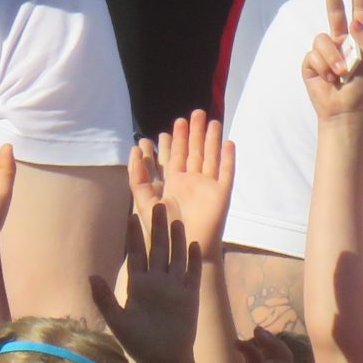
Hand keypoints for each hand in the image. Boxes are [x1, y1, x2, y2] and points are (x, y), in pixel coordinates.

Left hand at [92, 203, 201, 362]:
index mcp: (138, 285)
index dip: (134, 235)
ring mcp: (174, 287)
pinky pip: (192, 273)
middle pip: (158, 249)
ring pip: (176, 256)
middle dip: (158, 228)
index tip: (131, 216)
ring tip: (177, 219)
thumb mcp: (117, 321)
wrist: (164, 360)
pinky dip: (193, 259)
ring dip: (176, 239)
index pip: (136, 254)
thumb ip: (104, 298)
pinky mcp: (190, 296)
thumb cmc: (138, 344)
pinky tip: (193, 244)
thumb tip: (90, 276)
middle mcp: (156, 282)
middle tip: (159, 205)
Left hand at [132, 110, 235, 243]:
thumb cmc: (162, 230)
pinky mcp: (221, 194)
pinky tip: (228, 143)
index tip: (176, 123)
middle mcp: (192, 182)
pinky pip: (226, 172)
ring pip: (211, 157)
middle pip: (194, 151)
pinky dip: (228, 158)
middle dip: (195, 133)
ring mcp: (208, 187)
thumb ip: (138, 177)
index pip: (176, 156)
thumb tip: (134, 151)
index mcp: (175, 183)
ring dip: (212, 139)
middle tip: (196, 113)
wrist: (183, 249)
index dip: (177, 139)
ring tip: (213, 120)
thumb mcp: (144, 201)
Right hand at [300, 0, 362, 124]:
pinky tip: (329, 80)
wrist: (345, 113)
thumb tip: (356, 21)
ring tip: (340, 74)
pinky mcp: (312, 63)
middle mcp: (342, 43)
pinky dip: (322, 67)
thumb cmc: (362, 92)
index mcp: (359, 42)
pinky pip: (313, 54)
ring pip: (322, 39)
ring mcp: (326, 53)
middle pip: (334, 12)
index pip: (359, 13)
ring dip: (332, 57)